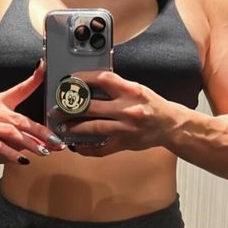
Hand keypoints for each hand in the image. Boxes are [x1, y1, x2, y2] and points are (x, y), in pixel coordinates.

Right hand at [0, 62, 64, 173]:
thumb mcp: (12, 134)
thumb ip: (29, 134)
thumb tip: (52, 141)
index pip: (19, 89)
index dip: (33, 79)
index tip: (44, 67)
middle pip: (20, 119)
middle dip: (40, 132)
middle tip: (55, 141)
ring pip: (11, 133)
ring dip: (30, 144)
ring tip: (44, 152)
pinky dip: (12, 154)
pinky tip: (23, 160)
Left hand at [61, 70, 176, 156]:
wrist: (170, 125)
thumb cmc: (151, 104)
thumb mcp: (136, 89)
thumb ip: (116, 87)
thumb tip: (87, 85)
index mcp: (131, 90)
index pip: (103, 79)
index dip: (84, 78)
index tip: (70, 80)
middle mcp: (128, 108)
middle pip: (92, 106)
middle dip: (70, 108)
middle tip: (56, 109)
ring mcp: (126, 128)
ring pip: (93, 128)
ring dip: (74, 128)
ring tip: (61, 127)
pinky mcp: (125, 143)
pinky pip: (102, 148)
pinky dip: (87, 149)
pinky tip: (76, 146)